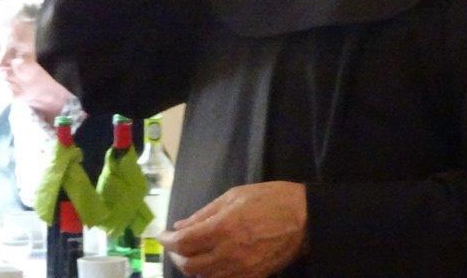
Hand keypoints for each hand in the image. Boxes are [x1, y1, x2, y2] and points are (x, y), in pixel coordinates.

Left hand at [158, 181, 306, 277]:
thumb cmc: (268, 200)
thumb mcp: (233, 197)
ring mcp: (241, 269)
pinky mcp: (253, 277)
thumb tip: (180, 225)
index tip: (161, 236)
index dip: (167, 241)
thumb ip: (204, 213)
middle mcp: (229, 253)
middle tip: (174, 246)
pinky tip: (208, 266)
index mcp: (223, 228)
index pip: (184, 242)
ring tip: (189, 256)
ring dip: (191, 268)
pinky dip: (210, 276)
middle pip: (190, 265)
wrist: (304, 219)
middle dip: (176, 256)